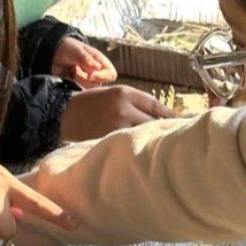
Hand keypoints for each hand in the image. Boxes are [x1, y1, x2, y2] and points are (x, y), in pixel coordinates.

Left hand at [51, 37, 116, 86]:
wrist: (52, 53)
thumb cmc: (67, 47)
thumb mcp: (76, 50)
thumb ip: (86, 59)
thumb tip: (97, 68)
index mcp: (100, 61)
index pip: (111, 74)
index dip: (102, 77)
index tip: (90, 75)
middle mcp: (96, 72)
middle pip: (99, 84)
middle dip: (85, 78)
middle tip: (75, 68)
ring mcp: (87, 80)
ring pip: (89, 88)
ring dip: (78, 80)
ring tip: (72, 69)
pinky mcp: (78, 85)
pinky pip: (80, 91)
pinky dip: (73, 84)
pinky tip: (69, 76)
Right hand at [60, 85, 176, 142]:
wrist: (64, 114)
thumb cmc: (90, 102)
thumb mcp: (113, 94)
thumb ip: (134, 102)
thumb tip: (158, 114)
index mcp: (125, 93)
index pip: (156, 105)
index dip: (170, 114)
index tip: (181, 121)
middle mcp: (124, 108)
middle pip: (153, 120)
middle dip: (164, 128)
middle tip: (177, 136)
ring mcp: (117, 126)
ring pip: (143, 133)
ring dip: (151, 138)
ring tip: (163, 146)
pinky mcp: (109, 140)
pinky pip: (129, 144)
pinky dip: (136, 147)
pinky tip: (142, 152)